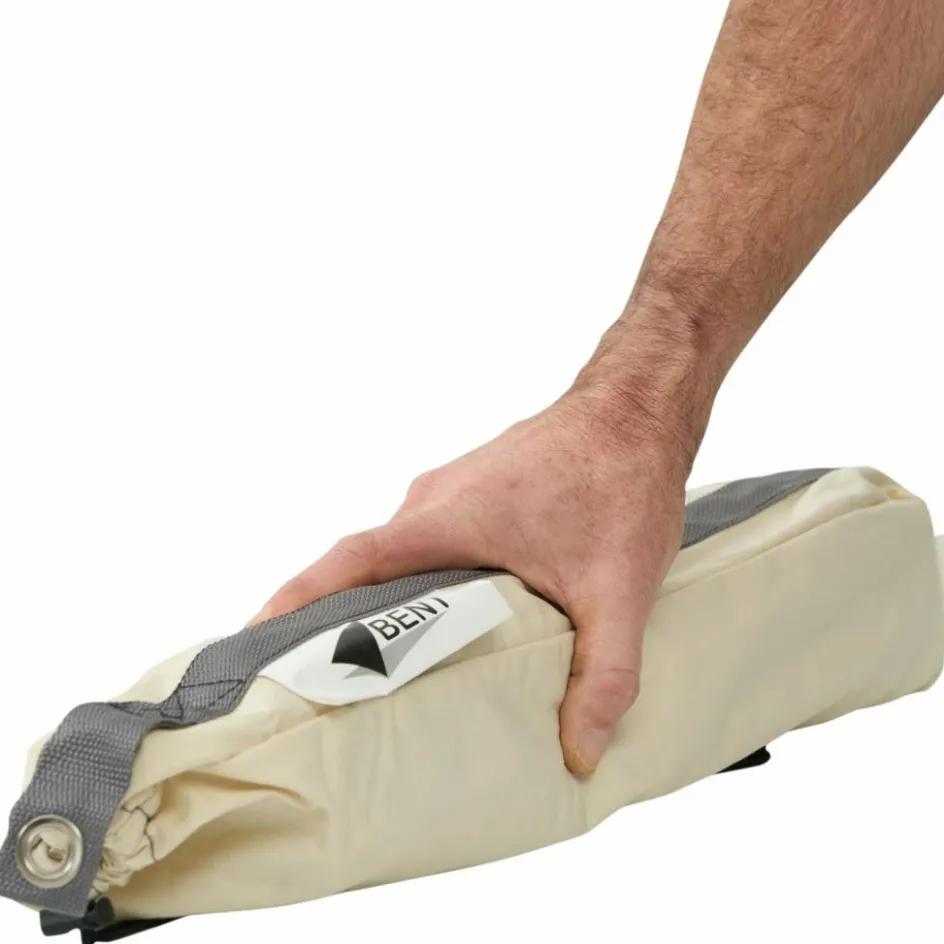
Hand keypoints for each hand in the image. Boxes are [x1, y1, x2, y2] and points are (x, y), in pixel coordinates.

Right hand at [252, 359, 698, 776]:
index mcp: (450, 519)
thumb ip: (603, 674)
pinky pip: (423, 542)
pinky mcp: (471, 493)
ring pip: (395, 554)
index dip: (295, 600)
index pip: (350, 561)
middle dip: (329, 618)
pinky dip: (413, 582)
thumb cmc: (621, 480)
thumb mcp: (619, 590)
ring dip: (376, 601)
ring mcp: (450, 492)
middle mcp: (434, 501)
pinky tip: (441, 621)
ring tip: (372, 665)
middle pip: (361, 565)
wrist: (637, 410)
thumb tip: (579, 750)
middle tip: (311, 681)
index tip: (252, 639)